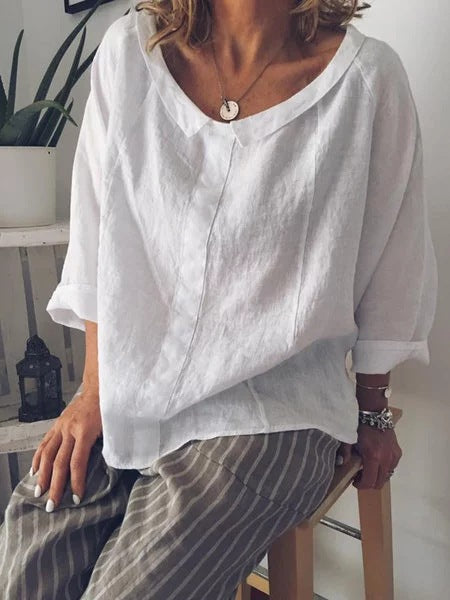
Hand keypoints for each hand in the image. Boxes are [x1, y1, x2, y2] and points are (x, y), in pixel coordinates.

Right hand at [30, 390, 101, 511]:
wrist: (98, 389)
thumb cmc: (109, 409)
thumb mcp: (112, 427)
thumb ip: (109, 446)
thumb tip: (107, 469)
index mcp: (86, 431)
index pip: (78, 462)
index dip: (77, 481)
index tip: (77, 497)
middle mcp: (70, 429)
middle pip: (59, 462)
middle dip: (56, 486)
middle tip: (53, 504)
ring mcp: (61, 427)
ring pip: (48, 454)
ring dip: (43, 475)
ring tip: (39, 492)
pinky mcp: (57, 425)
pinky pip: (44, 443)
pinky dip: (38, 458)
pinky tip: (35, 472)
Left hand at [336, 424, 401, 488]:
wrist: (374, 412)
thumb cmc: (360, 424)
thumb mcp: (349, 438)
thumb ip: (345, 452)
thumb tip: (342, 463)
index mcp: (373, 456)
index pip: (370, 481)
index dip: (361, 485)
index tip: (355, 482)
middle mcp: (386, 458)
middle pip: (380, 482)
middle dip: (369, 483)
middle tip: (359, 476)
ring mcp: (393, 455)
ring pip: (387, 476)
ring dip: (377, 476)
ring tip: (367, 468)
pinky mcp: (397, 452)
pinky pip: (392, 467)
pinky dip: (384, 469)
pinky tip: (376, 462)